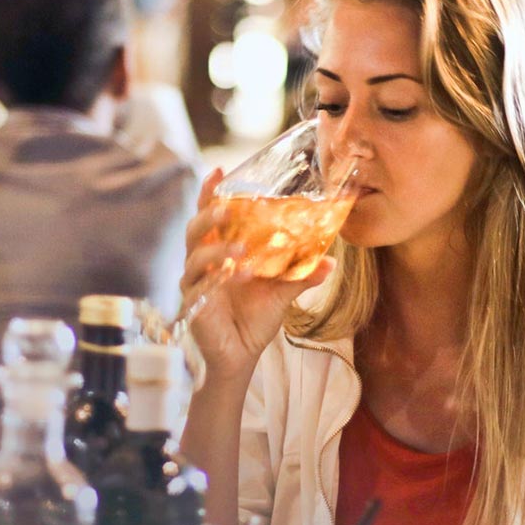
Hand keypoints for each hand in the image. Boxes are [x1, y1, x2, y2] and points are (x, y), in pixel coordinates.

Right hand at [180, 169, 333, 380]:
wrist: (241, 353)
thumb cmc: (256, 316)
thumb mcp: (283, 291)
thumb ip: (302, 275)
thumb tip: (331, 262)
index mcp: (221, 249)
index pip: (211, 215)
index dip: (211, 193)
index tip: (220, 171)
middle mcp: (203, 261)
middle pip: (195, 228)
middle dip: (209, 214)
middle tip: (227, 207)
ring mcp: (194, 282)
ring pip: (195, 256)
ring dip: (216, 250)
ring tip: (239, 252)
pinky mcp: (193, 305)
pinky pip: (199, 288)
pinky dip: (216, 281)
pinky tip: (235, 277)